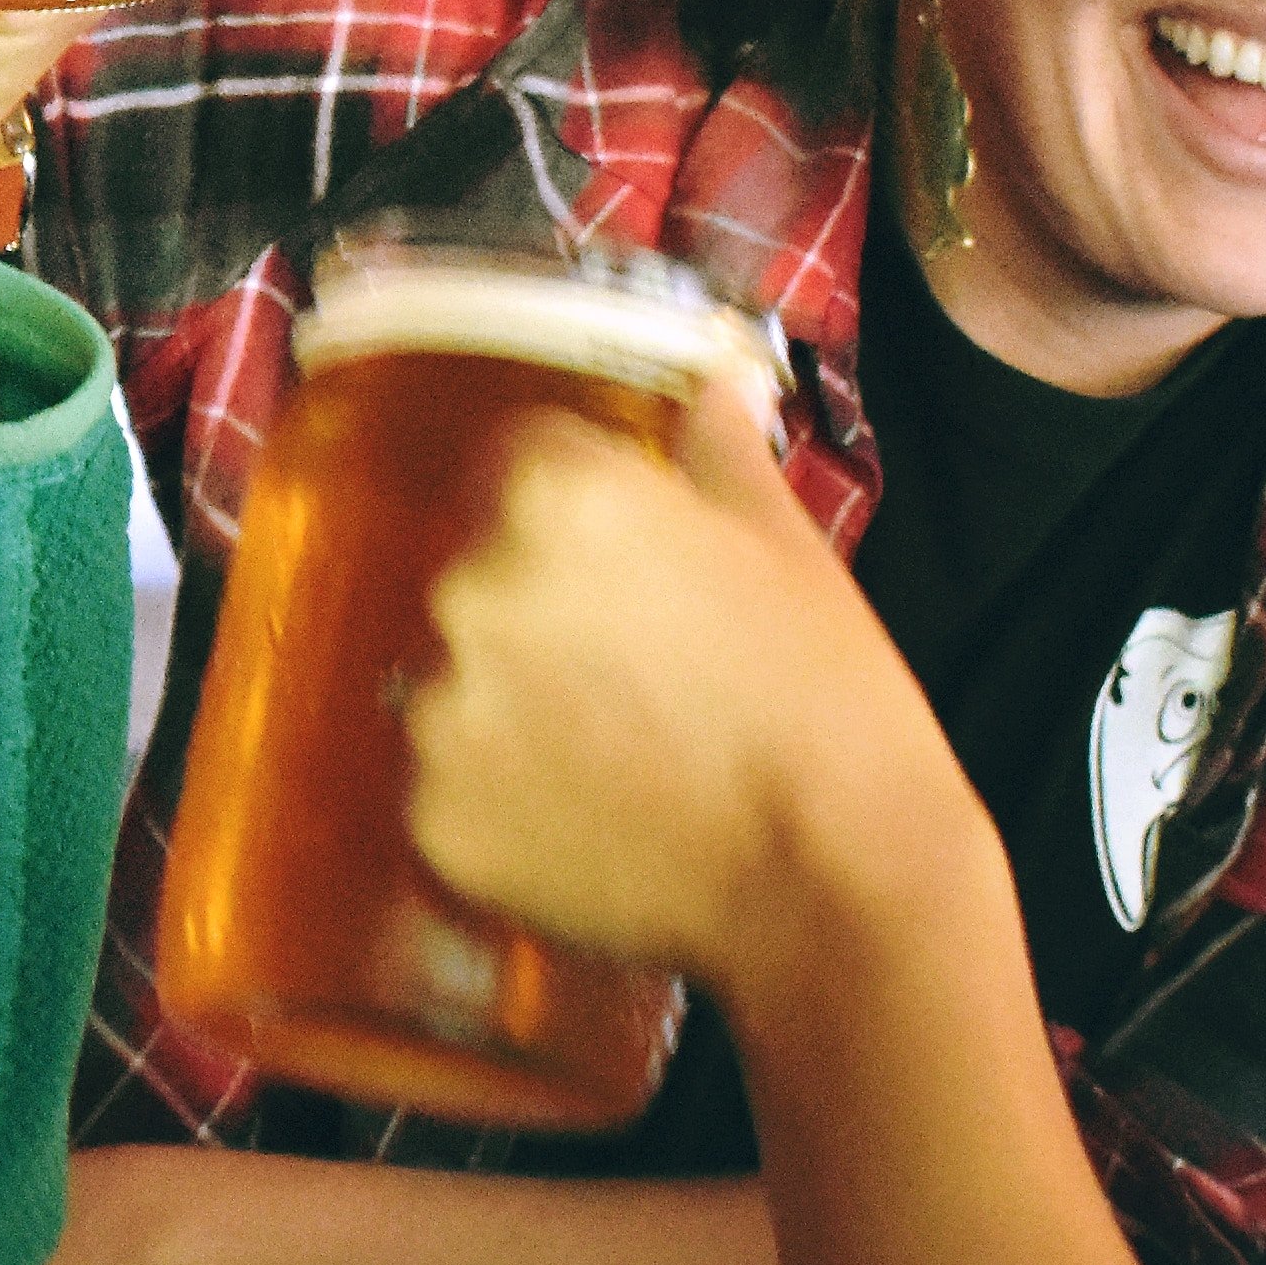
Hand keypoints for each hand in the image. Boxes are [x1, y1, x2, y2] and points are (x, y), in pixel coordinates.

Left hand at [403, 408, 964, 1005]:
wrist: (832, 880)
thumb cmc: (827, 700)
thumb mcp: (788, 546)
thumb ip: (718, 449)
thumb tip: (711, 385)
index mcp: (552, 495)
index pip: (520, 460)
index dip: (576, 513)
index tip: (626, 565)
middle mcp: (470, 587)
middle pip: (474, 572)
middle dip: (537, 609)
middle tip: (632, 673)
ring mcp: (439, 709)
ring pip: (451, 681)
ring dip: (507, 706)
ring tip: (612, 754)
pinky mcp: (433, 815)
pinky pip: (446, 785)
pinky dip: (497, 800)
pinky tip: (585, 817)